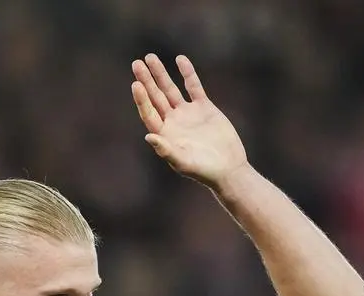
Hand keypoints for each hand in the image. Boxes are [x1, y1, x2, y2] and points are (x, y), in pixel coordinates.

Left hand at [131, 54, 248, 189]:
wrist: (227, 168)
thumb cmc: (203, 170)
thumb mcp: (182, 162)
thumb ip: (165, 150)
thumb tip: (148, 136)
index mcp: (164, 134)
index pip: (148, 112)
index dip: (141, 99)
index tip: (136, 83)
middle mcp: (172, 121)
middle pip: (155, 97)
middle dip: (146, 80)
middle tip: (136, 63)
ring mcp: (187, 113)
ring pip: (170, 89)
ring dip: (160, 74)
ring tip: (150, 57)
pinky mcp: (204, 107)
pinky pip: (193, 86)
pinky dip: (187, 73)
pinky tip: (180, 59)